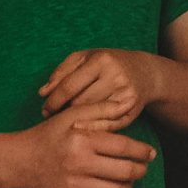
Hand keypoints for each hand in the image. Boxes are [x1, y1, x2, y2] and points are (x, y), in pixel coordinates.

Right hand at [12, 105, 155, 187]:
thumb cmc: (48, 136)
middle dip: (140, 171)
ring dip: (128, 187)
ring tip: (128, 180)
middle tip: (142, 168)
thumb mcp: (70, 115)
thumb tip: (125, 106)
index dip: (142, 152)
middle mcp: (80, 164)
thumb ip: (99, 110)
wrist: (20, 161)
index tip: (150, 153)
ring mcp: (75, 186)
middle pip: (124, 172)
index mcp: (83, 140)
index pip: (124, 148)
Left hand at [39, 49, 163, 130]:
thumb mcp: (85, 59)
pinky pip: (105, 126)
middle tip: (55, 117)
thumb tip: (42, 93)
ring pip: (91, 116)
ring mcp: (125, 94)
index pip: (69, 86)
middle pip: (79, 103)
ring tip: (67, 120)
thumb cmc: (108, 64)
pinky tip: (82, 128)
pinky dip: (91, 129)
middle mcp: (115, 76)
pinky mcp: (131, 110)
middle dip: (64, 111)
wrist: (145, 73)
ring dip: (76, 120)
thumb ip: (61, 72)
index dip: (53, 101)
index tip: (44, 110)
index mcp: (101, 60)